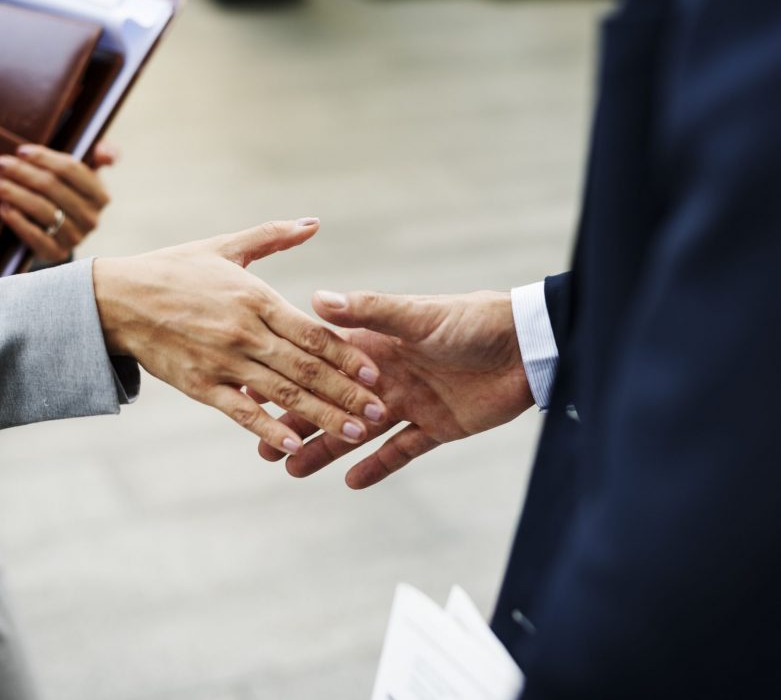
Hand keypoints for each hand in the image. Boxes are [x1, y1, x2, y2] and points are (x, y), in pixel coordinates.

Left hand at [0, 140, 118, 262]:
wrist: (61, 230)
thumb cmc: (69, 191)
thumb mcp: (87, 171)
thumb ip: (102, 153)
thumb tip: (104, 154)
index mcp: (100, 195)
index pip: (70, 169)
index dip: (44, 158)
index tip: (21, 151)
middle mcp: (91, 218)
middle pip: (51, 187)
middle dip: (22, 173)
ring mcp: (75, 237)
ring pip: (41, 209)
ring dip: (14, 193)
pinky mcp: (57, 253)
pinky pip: (34, 236)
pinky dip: (17, 220)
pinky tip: (3, 206)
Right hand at [92, 219, 388, 455]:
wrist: (116, 299)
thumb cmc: (175, 269)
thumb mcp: (226, 246)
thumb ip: (273, 236)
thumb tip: (314, 222)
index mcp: (256, 298)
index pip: (313, 332)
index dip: (348, 354)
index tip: (377, 372)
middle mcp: (244, 332)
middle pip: (306, 369)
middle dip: (346, 392)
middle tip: (379, 412)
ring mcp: (222, 362)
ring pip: (281, 394)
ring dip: (321, 416)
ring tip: (354, 434)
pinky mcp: (200, 386)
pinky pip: (240, 412)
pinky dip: (268, 429)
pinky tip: (295, 446)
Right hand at [258, 289, 534, 487]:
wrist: (526, 346)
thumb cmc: (471, 320)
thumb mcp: (416, 315)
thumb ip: (368, 310)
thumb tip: (315, 297)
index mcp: (377, 347)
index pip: (323, 366)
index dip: (290, 380)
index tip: (254, 394)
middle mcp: (387, 377)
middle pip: (332, 405)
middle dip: (299, 423)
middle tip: (264, 447)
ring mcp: (410, 404)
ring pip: (358, 433)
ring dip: (327, 450)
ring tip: (292, 469)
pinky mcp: (437, 428)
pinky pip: (401, 451)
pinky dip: (378, 467)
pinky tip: (349, 482)